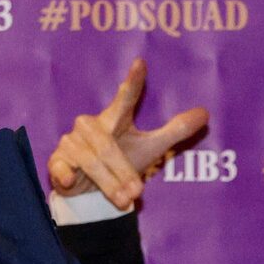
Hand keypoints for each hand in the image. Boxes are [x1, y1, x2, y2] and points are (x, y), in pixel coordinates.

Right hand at [47, 58, 209, 210]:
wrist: (91, 191)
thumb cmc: (122, 162)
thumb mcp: (150, 148)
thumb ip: (175, 130)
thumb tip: (206, 113)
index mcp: (115, 118)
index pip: (126, 98)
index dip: (133, 82)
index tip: (140, 63)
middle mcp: (91, 126)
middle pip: (108, 146)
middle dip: (122, 171)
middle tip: (137, 192)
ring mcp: (72, 142)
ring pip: (91, 161)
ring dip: (108, 183)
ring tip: (124, 200)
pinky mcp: (57, 160)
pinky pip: (63, 167)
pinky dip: (68, 175)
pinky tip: (72, 181)